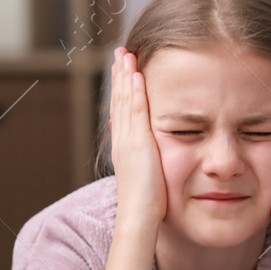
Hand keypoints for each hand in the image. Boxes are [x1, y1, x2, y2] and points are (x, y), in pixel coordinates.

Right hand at [110, 47, 166, 232]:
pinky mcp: (137, 143)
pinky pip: (135, 111)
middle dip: (120, 75)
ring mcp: (128, 140)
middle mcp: (122, 139)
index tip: (124, 70)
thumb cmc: (148, 205)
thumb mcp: (146, 176)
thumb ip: (147, 161)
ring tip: (126, 54)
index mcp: (125, 146)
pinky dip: (133, 92)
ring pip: (124, 101)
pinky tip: (136, 75)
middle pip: (118, 99)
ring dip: (124, 76)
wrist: (139, 217)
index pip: (121, 110)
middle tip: (120, 52)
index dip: (121, 88)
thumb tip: (151, 155)